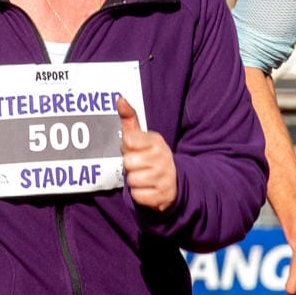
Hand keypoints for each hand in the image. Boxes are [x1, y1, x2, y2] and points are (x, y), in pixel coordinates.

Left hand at [118, 97, 178, 212]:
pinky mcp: (163, 196)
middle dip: (130, 166)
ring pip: (132, 180)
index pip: (128, 140)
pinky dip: (140, 195)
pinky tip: (148, 189)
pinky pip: (138, 196)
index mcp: (156, 141)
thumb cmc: (150, 157)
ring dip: (135, 182)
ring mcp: (164, 177)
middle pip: (128, 162)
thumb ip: (130, 119)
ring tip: (144, 178)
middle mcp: (163, 157)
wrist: (175, 182)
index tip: (136, 149)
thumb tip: (120, 99)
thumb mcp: (143, 137)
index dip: (127, 147)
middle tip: (140, 166)